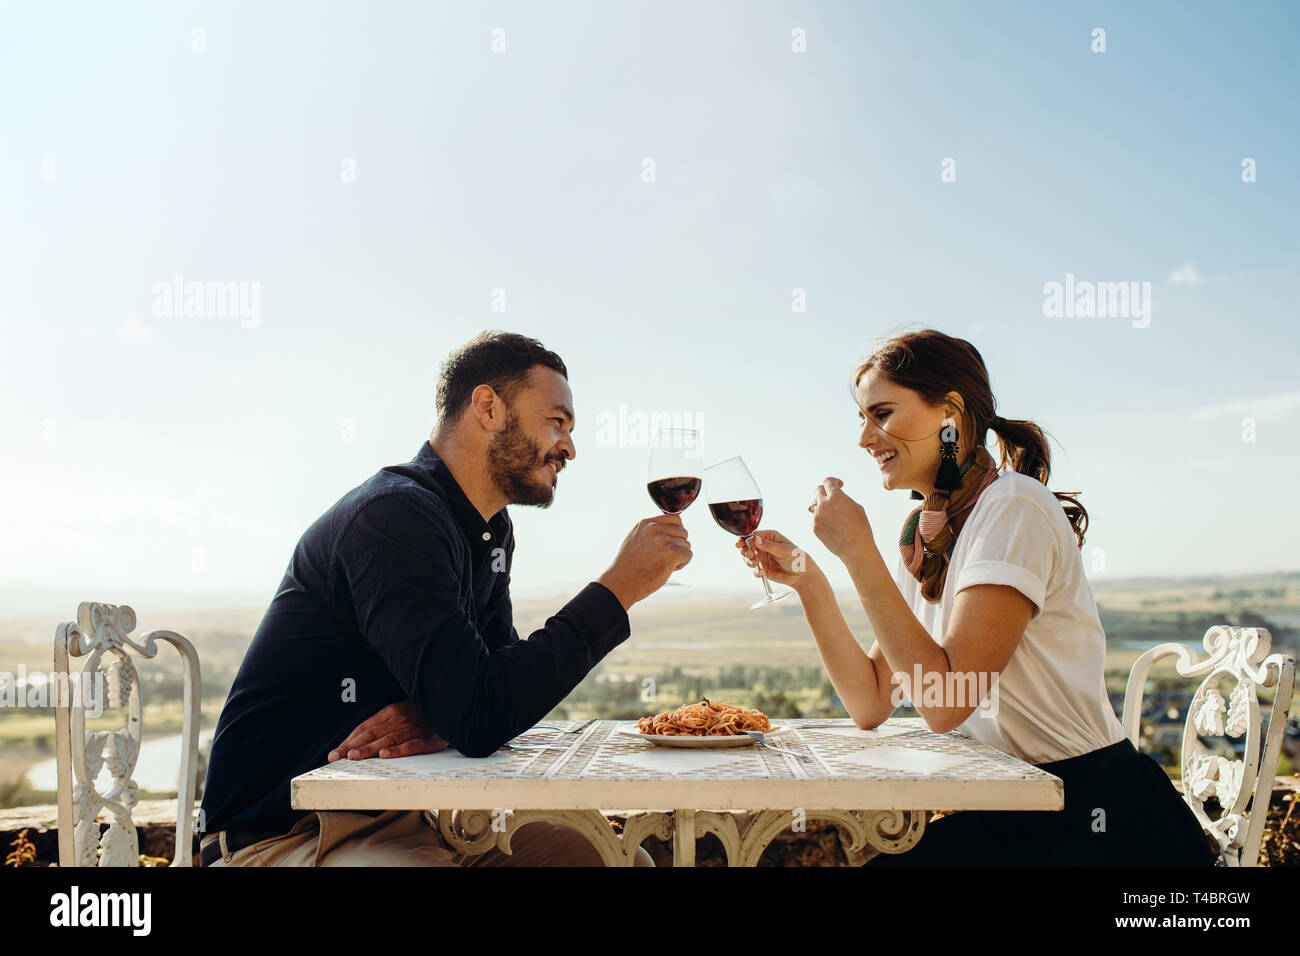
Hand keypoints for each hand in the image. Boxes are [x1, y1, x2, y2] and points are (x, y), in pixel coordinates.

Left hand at [327, 700, 449, 760]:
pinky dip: (398, 750)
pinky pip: (412, 744)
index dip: (348, 740)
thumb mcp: (405, 712)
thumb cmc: (428, 712)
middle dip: (351, 746)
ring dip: (369, 748)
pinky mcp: (431, 738)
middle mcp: (401, 717)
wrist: (458, 707)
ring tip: (354, 757)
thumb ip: (386, 723)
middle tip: (336, 757)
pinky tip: (385, 755)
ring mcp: (416, 728)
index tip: (334, 752)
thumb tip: (361, 740)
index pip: (365, 726)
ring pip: (388, 739)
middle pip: (372, 733)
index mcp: (393, 710)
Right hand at [597, 514, 691, 609]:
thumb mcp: (635, 539)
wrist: (622, 583)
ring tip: (663, 564)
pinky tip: (669, 569)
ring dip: (679, 556)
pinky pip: (688, 554)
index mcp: (646, 523)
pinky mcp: (671, 553)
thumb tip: (669, 528)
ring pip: (686, 545)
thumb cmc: (628, 566)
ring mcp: (663, 540)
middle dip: (678, 545)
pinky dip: (682, 563)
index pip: (675, 519)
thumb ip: (651, 531)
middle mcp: (655, 528)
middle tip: (664, 557)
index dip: (676, 533)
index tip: (669, 544)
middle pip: (683, 532)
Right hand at [738, 529, 820, 591]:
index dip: (745, 540)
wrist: (802, 575)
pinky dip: (756, 571)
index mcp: (770, 537)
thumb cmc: (796, 558)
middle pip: (747, 546)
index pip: (753, 535)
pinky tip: (762, 572)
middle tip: (750, 556)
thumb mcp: (783, 550)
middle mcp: (764, 546)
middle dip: (745, 551)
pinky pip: (754, 570)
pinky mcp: (763, 569)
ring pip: (748, 558)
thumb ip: (768, 545)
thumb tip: (755, 539)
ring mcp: (763, 558)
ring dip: (748, 561)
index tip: (740, 545)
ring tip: (754, 564)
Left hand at [809, 477, 874, 562]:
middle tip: (832, 496)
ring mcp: (817, 516)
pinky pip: (816, 518)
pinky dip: (823, 519)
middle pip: (818, 490)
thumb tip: (835, 495)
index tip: (839, 485)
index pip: (828, 481)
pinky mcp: (815, 527)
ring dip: (823, 506)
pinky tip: (833, 527)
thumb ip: (843, 498)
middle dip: (825, 491)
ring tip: (834, 514)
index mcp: (836, 497)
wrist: (855, 548)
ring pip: (815, 505)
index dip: (834, 481)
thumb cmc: (860, 527)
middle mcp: (823, 505)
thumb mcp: (856, 507)